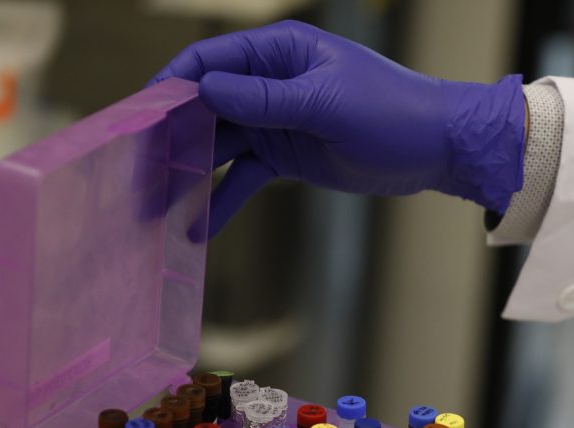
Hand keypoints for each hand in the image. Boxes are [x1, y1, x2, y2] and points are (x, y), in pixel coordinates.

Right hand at [150, 20, 524, 238]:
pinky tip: (198, 230)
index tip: (137, 120)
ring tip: (153, 208)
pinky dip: (223, 200)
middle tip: (136, 174)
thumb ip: (265, 100)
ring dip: (189, 174)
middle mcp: (269, 83)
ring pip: (221, 146)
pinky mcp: (288, 155)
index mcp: (278, 52)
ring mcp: (277, 121)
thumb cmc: (391, 111)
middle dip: (171, 139)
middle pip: (205, 107)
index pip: (208, 61)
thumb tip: (204, 90)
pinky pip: (245, 178)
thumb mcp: (326, 103)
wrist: (438, 148)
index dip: (169, 87)